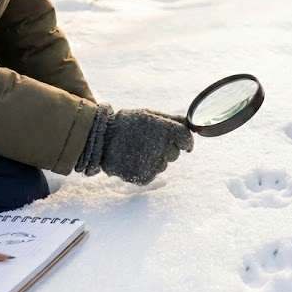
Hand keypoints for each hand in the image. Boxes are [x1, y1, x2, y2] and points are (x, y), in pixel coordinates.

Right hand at [76, 105, 193, 184]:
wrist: (100, 139)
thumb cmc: (127, 124)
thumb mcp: (149, 114)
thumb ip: (172, 120)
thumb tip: (191, 126)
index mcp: (165, 130)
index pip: (187, 139)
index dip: (185, 141)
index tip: (182, 143)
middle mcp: (162, 147)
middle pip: (175, 153)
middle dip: (167, 148)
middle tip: (148, 142)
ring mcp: (153, 164)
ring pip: (164, 164)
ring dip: (155, 159)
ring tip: (137, 150)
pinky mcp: (143, 177)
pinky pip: (153, 174)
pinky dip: (145, 169)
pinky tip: (133, 160)